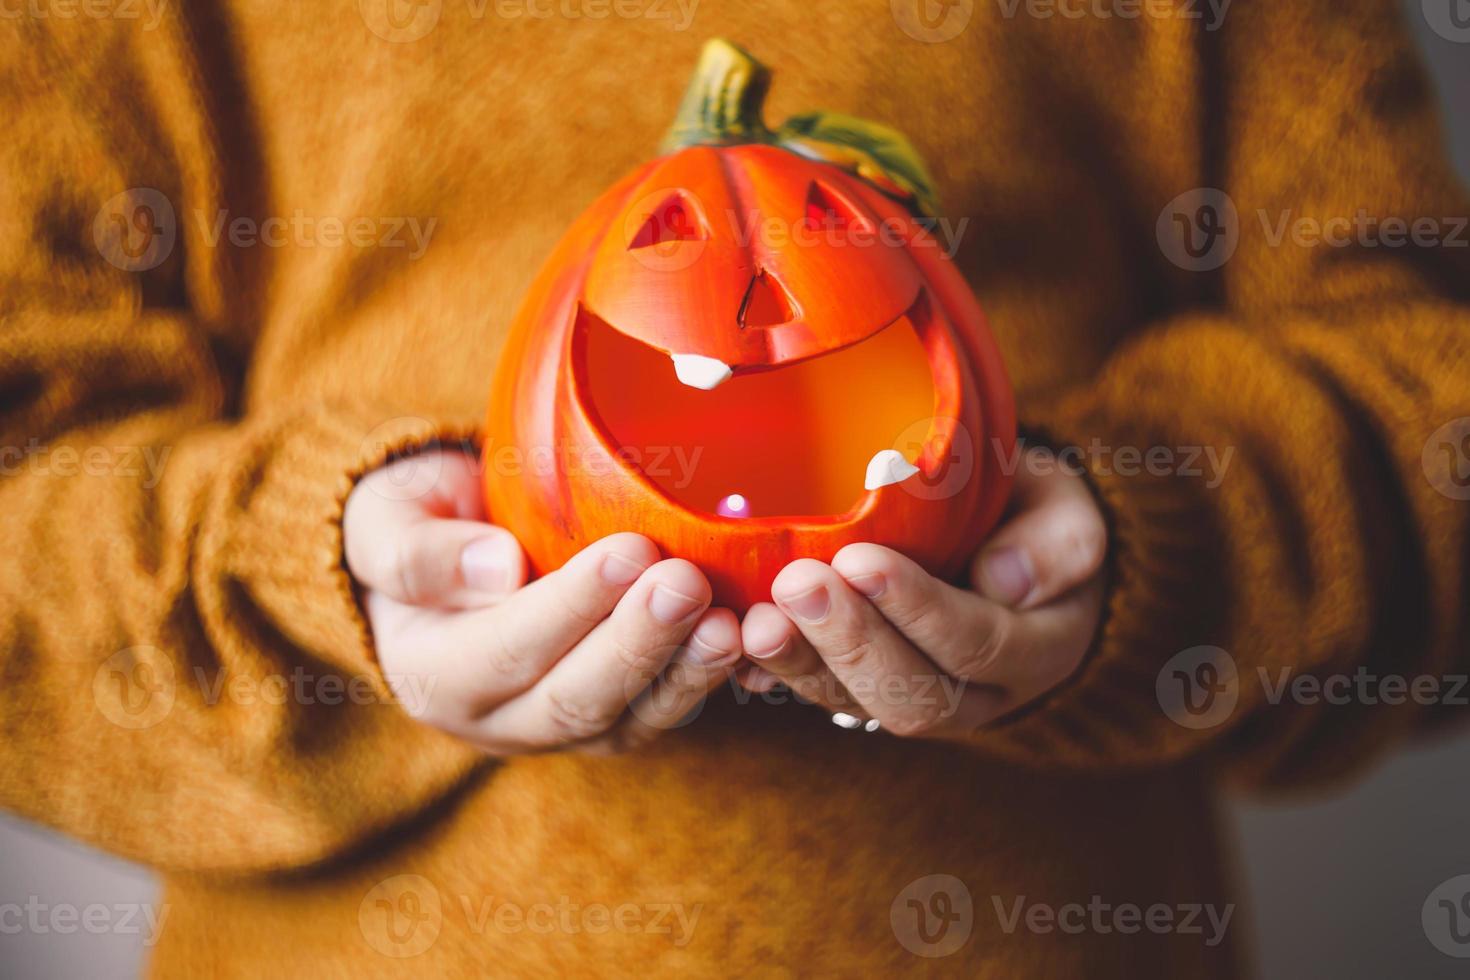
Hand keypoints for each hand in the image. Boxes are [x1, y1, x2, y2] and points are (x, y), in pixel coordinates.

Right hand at [344, 449, 741, 754]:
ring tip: (730, 623)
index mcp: (431, 672)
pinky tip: (745, 642)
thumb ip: (419, 550)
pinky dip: (705, 682)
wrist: (446, 549)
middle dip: (637, 643)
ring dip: (683, 674)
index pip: (504, 650)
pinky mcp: (610, 718)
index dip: (570, 607)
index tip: (628, 551)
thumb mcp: (385, 518)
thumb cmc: (415, 522)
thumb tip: (496, 568)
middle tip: (688, 583)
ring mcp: (558, 727)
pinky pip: (659, 714)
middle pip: (573, 699)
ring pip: (626, 720)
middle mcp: (494, 719)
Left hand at [738, 449, 1105, 736]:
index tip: (861, 561)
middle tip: (796, 582)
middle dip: (849, 641)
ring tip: (754, 618)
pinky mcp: (864, 691)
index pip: (976, 642)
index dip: (917, 609)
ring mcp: (917, 699)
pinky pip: (821, 695)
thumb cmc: (1032, 517)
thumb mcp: (1067, 512)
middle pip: (912, 693)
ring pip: (856, 704)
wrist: (1012, 548)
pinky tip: (736, 642)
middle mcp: (977, 695)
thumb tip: (1004, 577)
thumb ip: (1058, 540)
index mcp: (1036, 650)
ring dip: (801, 663)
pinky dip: (777, 673)